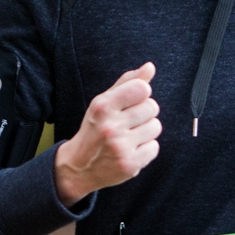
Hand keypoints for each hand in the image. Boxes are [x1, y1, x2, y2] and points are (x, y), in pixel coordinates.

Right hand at [54, 63, 160, 205]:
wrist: (79, 167)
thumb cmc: (96, 128)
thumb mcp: (104, 102)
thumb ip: (127, 83)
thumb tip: (150, 67)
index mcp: (102, 106)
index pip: (141, 88)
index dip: (141, 93)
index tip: (132, 101)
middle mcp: (110, 126)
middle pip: (152, 107)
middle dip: (144, 113)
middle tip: (128, 122)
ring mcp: (120, 147)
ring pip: (155, 127)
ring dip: (146, 130)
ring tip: (129, 136)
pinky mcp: (129, 165)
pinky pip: (154, 147)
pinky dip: (146, 148)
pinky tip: (130, 150)